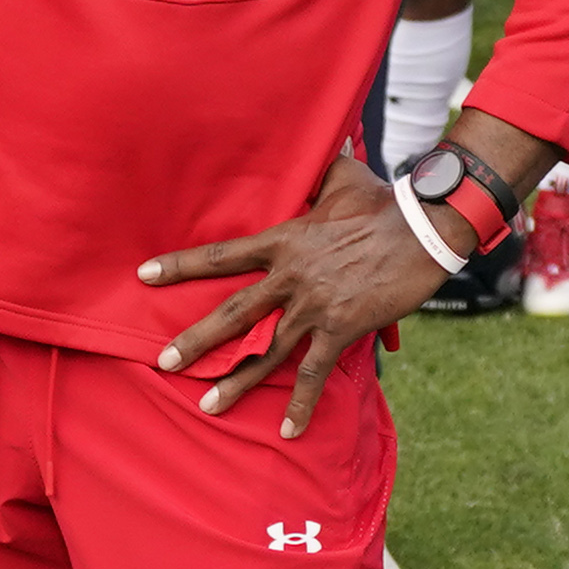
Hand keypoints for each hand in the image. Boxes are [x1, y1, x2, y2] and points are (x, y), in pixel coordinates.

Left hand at [139, 153, 446, 438]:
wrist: (423, 227)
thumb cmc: (384, 200)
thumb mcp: (343, 177)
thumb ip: (321, 168)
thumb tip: (326, 137)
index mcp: (283, 240)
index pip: (220, 255)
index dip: (180, 265)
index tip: (145, 275)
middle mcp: (290, 277)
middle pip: (232, 313)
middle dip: (195, 340)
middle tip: (163, 362)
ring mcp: (313, 306)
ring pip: (265, 351)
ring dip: (235, 382)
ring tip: (208, 405)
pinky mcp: (341, 329)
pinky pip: (313, 373)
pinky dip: (300, 405)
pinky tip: (288, 431)